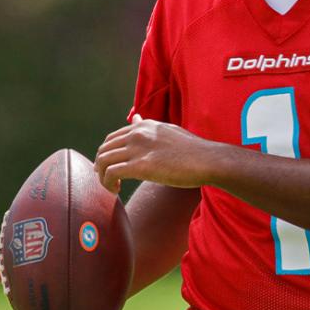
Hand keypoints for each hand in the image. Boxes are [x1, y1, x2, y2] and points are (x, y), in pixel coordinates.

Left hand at [94, 114, 213, 192]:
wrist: (208, 160)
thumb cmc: (193, 151)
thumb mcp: (169, 131)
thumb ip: (150, 127)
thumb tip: (137, 119)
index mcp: (145, 126)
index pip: (113, 137)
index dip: (107, 154)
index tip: (111, 167)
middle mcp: (138, 133)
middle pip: (104, 149)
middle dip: (101, 165)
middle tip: (106, 179)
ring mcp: (138, 149)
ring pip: (103, 161)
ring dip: (102, 176)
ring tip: (111, 187)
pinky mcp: (140, 166)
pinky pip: (111, 173)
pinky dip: (107, 183)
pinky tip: (116, 191)